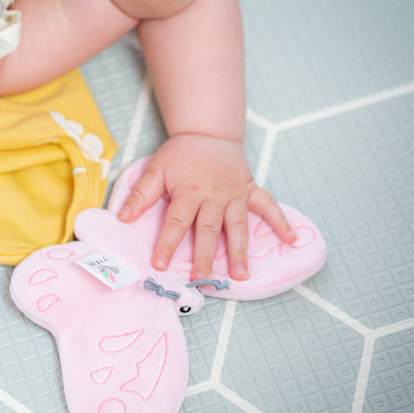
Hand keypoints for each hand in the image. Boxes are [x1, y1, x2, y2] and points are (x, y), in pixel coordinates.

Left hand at [117, 134, 296, 280]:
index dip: (167, 243)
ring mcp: (234, 194)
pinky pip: (268, 205)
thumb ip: (141, 194)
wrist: (207, 133)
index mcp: (189, 192)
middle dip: (205, 255)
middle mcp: (214, 195)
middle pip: (209, 229)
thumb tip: (122, 217)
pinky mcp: (250, 190)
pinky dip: (281, 221)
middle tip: (202, 279)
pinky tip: (291, 239)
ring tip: (241, 275)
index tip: (160, 265)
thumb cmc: (180, 155)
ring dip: (240, 250)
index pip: (177, 222)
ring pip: (238, 225)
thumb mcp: (156, 169)